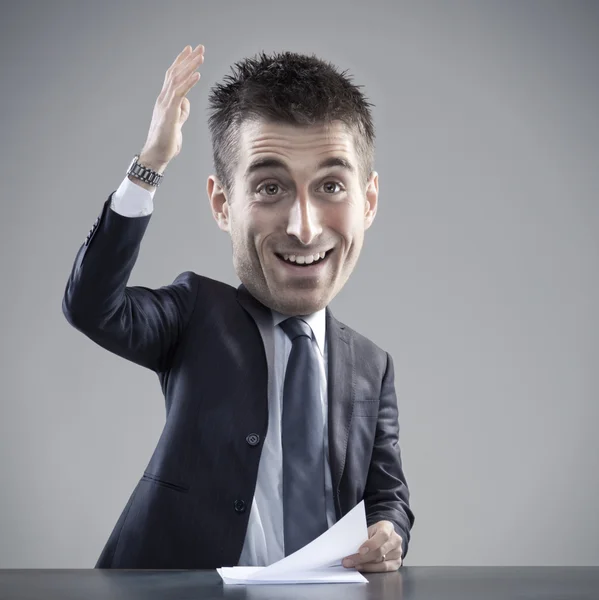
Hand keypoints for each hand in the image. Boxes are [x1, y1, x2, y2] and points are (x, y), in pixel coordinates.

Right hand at [139, 44, 204, 170]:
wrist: (156, 155)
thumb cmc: (166, 142)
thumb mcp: (177, 123)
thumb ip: (181, 111)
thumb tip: (186, 102)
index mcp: (165, 100)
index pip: (172, 76)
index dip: (181, 62)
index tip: (190, 50)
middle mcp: (163, 99)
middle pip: (175, 73)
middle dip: (188, 58)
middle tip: (200, 47)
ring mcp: (165, 105)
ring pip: (177, 80)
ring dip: (190, 66)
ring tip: (201, 56)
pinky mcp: (169, 113)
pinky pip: (180, 94)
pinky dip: (188, 82)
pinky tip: (197, 74)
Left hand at [342, 521, 402, 572]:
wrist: (385, 536)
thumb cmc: (374, 533)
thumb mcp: (369, 530)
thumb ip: (362, 538)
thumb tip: (350, 549)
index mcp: (388, 527)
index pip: (383, 536)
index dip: (371, 544)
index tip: (360, 550)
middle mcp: (396, 540)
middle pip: (380, 551)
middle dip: (363, 558)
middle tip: (349, 561)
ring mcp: (398, 552)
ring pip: (381, 562)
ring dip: (365, 565)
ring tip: (354, 565)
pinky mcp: (397, 563)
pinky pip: (384, 569)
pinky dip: (372, 569)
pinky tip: (363, 568)